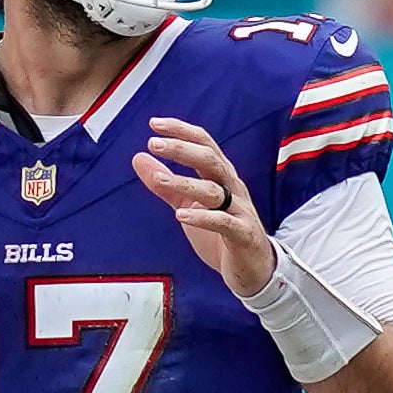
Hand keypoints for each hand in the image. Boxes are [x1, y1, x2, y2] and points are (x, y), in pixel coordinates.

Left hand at [132, 117, 274, 297]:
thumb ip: (165, 184)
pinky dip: (203, 218)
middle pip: (210, 160)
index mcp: (222, 177)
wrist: (254, 268)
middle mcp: (233, 188)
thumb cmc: (221, 234)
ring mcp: (240, 211)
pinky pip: (224, 223)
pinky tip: (181, 216)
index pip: (204, 144)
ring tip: (158, 180)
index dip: (181, 131)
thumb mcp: (189, 205)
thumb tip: (139, 158)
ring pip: (214, 191)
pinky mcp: (243, 235)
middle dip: (182, 150)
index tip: (155, 123)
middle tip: (154, 143)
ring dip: (184, 184)